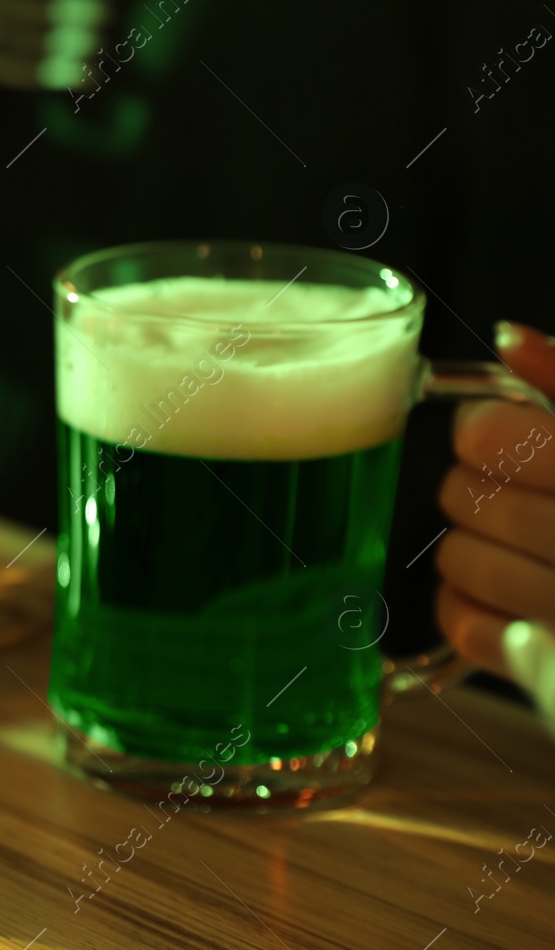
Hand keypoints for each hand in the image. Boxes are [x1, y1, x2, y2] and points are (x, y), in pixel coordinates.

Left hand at [435, 322, 554, 707]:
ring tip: (524, 548)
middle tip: (518, 495)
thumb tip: (508, 337)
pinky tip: (510, 598)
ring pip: (457, 558)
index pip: (488, 433)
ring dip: (475, 547)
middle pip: (463, 495)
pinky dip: (471, 608)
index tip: (499, 435)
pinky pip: (465, 626)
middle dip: (477, 489)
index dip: (482, 429)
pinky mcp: (550, 666)